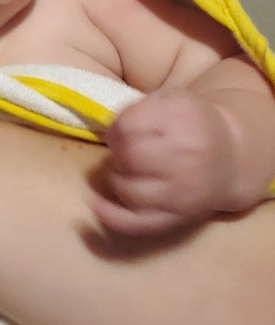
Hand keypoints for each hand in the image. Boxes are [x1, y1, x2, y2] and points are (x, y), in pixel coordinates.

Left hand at [91, 89, 235, 235]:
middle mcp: (185, 160)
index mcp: (183, 123)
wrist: (230, 157)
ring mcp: (181, 194)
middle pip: (128, 158)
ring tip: (126, 169)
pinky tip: (94, 203)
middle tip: (124, 150)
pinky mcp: (176, 218)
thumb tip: (110, 133)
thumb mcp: (170, 101)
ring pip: (129, 190)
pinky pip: (138, 223)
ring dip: (116, 178)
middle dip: (117, 153)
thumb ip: (137, 110)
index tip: (121, 130)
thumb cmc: (192, 123)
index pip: (128, 127)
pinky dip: (111, 215)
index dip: (116, 129)